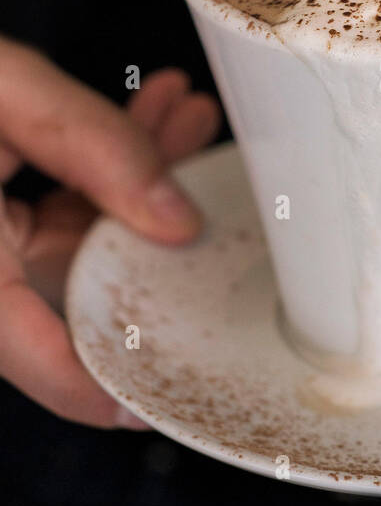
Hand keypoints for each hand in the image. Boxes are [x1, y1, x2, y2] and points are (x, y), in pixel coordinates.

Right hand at [0, 39, 220, 427]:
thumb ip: (88, 142)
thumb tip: (174, 214)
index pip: (34, 354)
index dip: (106, 383)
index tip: (173, 390)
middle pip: (78, 288)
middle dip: (158, 232)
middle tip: (222, 189)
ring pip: (79, 242)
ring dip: (141, 184)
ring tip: (191, 122)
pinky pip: (57, 208)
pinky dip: (104, 169)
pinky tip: (153, 114)